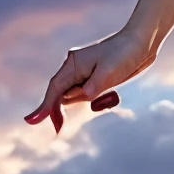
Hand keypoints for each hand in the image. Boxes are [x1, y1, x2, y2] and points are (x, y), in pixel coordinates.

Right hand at [24, 28, 152, 133]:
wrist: (142, 42)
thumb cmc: (124, 53)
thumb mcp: (108, 73)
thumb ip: (92, 87)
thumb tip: (78, 98)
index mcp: (73, 64)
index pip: (55, 89)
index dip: (44, 106)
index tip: (32, 121)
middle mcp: (75, 69)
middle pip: (61, 95)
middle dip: (61, 111)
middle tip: (60, 131)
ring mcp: (85, 74)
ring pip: (76, 96)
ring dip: (86, 102)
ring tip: (108, 91)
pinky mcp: (95, 79)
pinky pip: (88, 95)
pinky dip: (96, 99)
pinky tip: (111, 94)